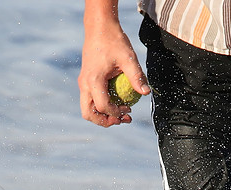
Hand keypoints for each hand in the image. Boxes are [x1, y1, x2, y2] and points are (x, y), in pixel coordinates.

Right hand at [79, 1, 150, 126]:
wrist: (99, 28)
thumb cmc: (114, 41)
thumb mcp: (128, 58)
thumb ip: (137, 76)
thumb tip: (146, 93)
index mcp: (93, 80)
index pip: (103, 106)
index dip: (116, 112)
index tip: (129, 109)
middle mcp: (84, 84)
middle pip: (88, 114)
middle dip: (104, 121)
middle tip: (121, 119)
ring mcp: (83, 83)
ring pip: (87, 109)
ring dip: (102, 115)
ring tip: (120, 114)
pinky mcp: (85, 80)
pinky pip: (90, 100)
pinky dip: (101, 106)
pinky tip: (116, 101)